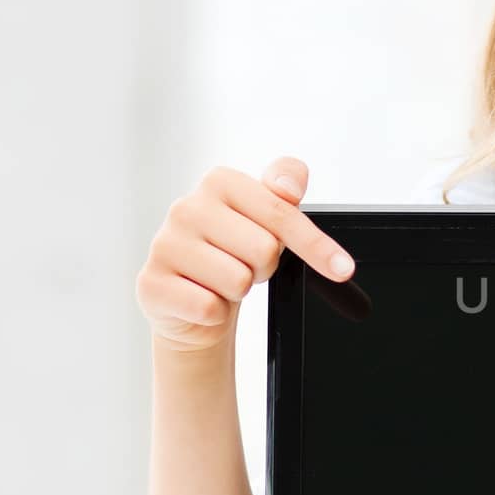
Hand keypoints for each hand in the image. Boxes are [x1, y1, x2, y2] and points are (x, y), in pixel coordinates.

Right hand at [135, 158, 354, 352]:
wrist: (193, 302)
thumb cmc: (235, 251)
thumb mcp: (266, 215)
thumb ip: (283, 186)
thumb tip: (290, 184)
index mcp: (219, 181)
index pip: (282, 213)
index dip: (317, 246)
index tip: (343, 269)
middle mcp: (186, 207)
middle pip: (264, 250)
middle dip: (264, 267)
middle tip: (245, 264)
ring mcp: (164, 244)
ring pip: (238, 280)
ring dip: (238, 290)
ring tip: (221, 280)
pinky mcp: (150, 284)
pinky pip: (209, 307)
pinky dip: (215, 313)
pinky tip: (201, 297)